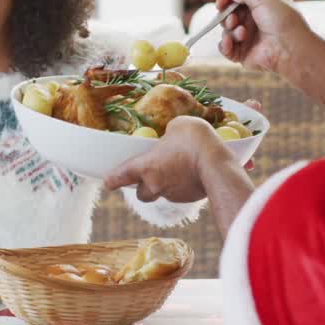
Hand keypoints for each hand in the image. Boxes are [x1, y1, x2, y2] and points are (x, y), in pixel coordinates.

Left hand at [103, 117, 229, 202]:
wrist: (218, 165)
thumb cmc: (193, 141)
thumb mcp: (177, 125)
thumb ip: (169, 133)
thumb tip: (172, 135)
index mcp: (146, 166)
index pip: (121, 176)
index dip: (112, 180)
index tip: (107, 183)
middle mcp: (155, 184)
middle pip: (141, 193)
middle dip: (143, 187)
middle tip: (150, 176)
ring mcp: (173, 194)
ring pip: (162, 194)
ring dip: (165, 185)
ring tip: (178, 170)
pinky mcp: (189, 198)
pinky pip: (181, 193)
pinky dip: (183, 185)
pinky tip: (193, 173)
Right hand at [217, 0, 312, 73]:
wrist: (290, 48)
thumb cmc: (282, 21)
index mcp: (260, 7)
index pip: (238, 1)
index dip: (227, 0)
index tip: (221, 3)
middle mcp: (253, 22)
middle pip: (229, 16)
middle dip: (226, 16)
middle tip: (233, 19)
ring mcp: (248, 39)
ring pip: (226, 31)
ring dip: (230, 30)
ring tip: (243, 33)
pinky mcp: (243, 54)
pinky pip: (226, 49)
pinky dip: (224, 45)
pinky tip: (229, 42)